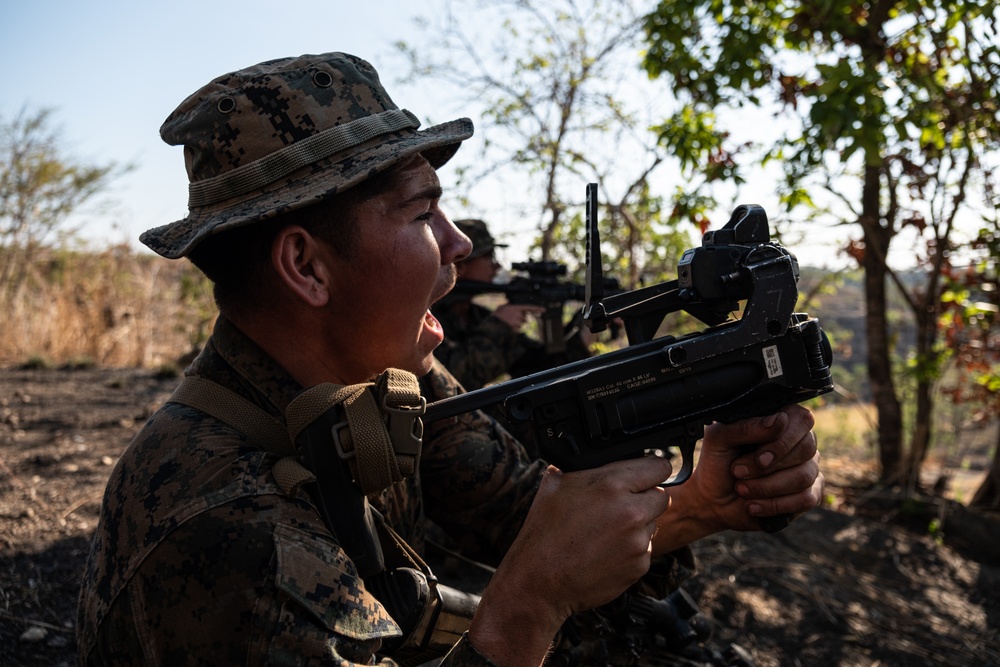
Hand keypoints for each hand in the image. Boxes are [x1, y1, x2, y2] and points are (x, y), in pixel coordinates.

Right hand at [469, 457, 672, 666]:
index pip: (658, 467)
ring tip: (606, 533)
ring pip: (652, 524)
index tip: (644, 476)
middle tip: (622, 506)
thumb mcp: (555, 485)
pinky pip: (644, 550)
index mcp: (611, 485)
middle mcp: (630, 511)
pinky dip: (630, 550)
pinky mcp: (639, 565)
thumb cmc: (543, 533)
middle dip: (646, 499)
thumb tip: (595, 460)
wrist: (539, 582)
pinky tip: (606, 552)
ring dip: (637, 526)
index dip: (651, 471)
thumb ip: (584, 469)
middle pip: (662, 497)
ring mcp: (637, 541)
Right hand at [492, 303, 545, 331]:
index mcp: (517, 307)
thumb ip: (512, 306)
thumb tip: (515, 308)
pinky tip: (508, 326)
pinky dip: (514, 329)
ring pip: (521, 324)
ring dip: (516, 324)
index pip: (530, 307)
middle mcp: (519, 314)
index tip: (544, 310)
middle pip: (525, 318)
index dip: (537, 308)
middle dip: (520, 319)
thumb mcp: (504, 306)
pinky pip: (518, 329)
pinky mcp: (516, 328)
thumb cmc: (498, 314)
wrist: (494, 323)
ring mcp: (518, 322)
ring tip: (508, 322)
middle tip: (512, 318)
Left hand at [655, 404, 822, 549]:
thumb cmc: (717, 463)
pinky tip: (754, 505)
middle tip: (738, 472)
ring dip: (766, 487)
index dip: (783, 440)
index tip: (759, 457)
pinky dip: (774, 504)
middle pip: (806, 449)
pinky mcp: (807, 495)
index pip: (801, 419)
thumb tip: (780, 421)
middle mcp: (798, 442)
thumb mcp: (719, 439)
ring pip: (804, 476)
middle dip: (767, 468)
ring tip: (741, 489)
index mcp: (780, 421)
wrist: (713, 500)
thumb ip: (746, 426)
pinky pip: (806, 498)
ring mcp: (806, 468)